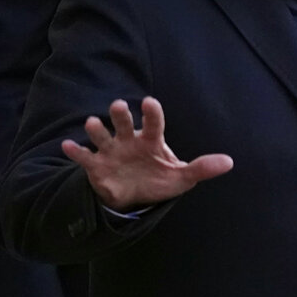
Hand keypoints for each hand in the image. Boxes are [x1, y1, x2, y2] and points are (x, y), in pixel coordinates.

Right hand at [61, 96, 233, 211]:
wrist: (135, 194)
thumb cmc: (159, 178)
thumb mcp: (182, 177)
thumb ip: (202, 168)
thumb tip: (229, 162)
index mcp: (151, 139)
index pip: (153, 122)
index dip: (151, 112)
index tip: (149, 102)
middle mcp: (129, 139)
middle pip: (124, 122)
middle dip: (121, 114)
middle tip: (119, 106)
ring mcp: (111, 151)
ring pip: (102, 136)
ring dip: (96, 129)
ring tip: (91, 123)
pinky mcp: (96, 166)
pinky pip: (85, 157)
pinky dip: (76, 151)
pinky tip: (67, 145)